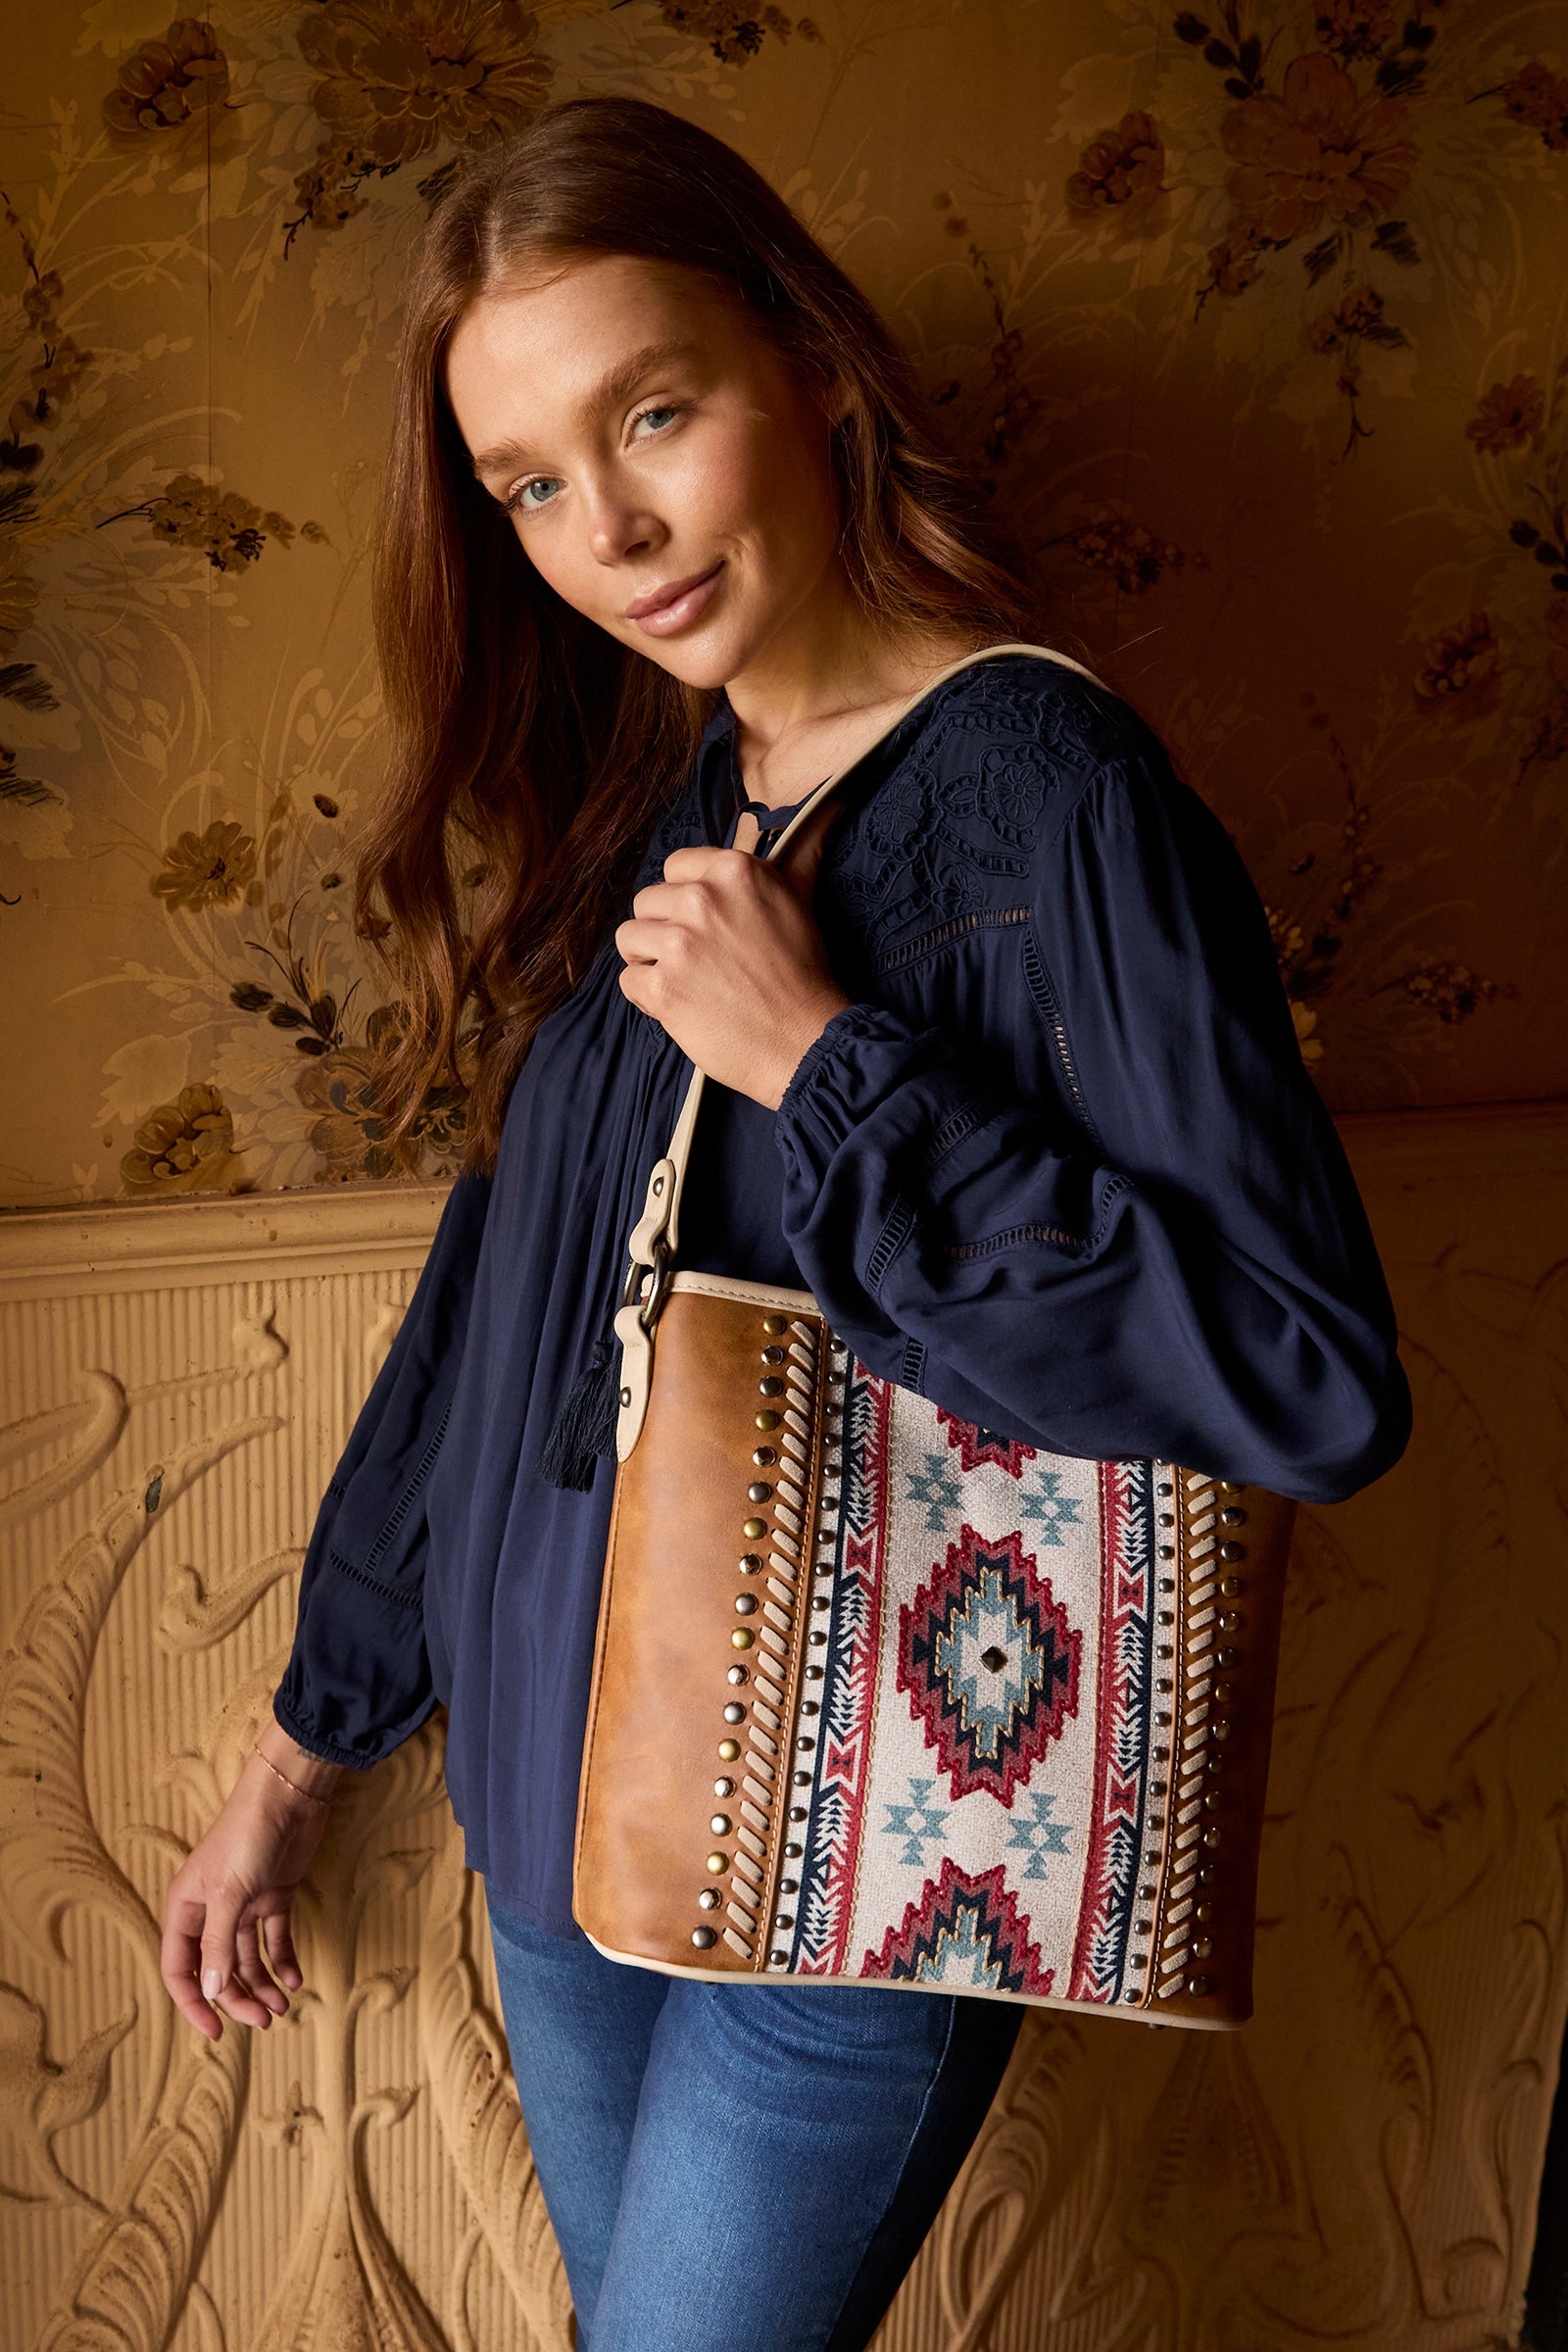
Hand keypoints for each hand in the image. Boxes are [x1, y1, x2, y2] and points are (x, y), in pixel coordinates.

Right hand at [160, 1733, 342, 2040]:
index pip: (180, 1968)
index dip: (194, 2003)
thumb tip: (211, 1994)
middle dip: (238, 1998)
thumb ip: (219, 1944)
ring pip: (247, 1958)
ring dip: (263, 1984)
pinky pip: (275, 1938)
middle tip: (266, 2021)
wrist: (288, 1795)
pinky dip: (284, 1960)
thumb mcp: (229, 1892)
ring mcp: (243, 1903)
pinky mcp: (274, 1895)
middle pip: (218, 1969)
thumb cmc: (248, 1835)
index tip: (217, 2032)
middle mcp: (210, 1910)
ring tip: (283, 2007)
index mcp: (186, 1908)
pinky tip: (296, 1979)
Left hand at [615, 803, 851, 1108]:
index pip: (674, 868)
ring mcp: (677, 944)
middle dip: (665, 930)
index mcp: (731, 870)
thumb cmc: (804, 972)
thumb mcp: (801, 898)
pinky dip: (649, 997)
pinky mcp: (662, 988)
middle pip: (646, 902)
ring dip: (651, 962)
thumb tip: (833, 800)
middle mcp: (700, 899)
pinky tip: (684, 1004)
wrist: (805, 1041)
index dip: (686, 900)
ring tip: (689, 981)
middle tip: (701, 959)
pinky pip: (628, 981)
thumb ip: (798, 852)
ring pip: (629, 939)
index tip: (709, 925)